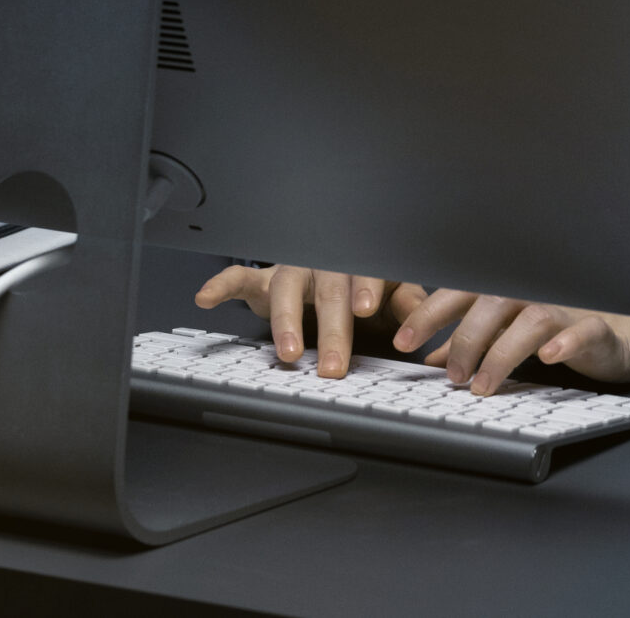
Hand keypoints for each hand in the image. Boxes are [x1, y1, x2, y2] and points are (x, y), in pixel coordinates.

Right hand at [193, 264, 419, 377]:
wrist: (333, 266)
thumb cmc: (364, 285)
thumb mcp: (392, 293)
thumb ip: (407, 303)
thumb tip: (423, 318)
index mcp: (361, 263)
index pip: (365, 272)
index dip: (364, 288)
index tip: (364, 310)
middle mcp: (325, 262)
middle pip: (326, 290)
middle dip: (331, 329)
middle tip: (333, 365)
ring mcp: (292, 269)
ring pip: (285, 287)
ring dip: (285, 321)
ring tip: (287, 353)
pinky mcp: (264, 280)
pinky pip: (239, 278)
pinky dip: (221, 286)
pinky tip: (206, 298)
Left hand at [388, 285, 629, 396]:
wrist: (629, 329)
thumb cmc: (566, 325)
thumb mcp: (513, 334)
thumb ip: (476, 341)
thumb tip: (433, 357)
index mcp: (509, 289)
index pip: (463, 292)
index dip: (430, 313)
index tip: (401, 340)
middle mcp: (535, 290)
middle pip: (492, 302)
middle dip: (464, 339)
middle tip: (451, 376)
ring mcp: (568, 307)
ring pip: (530, 319)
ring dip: (502, 352)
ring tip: (483, 385)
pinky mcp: (598, 328)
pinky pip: (582, 331)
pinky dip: (564, 342)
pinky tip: (548, 357)